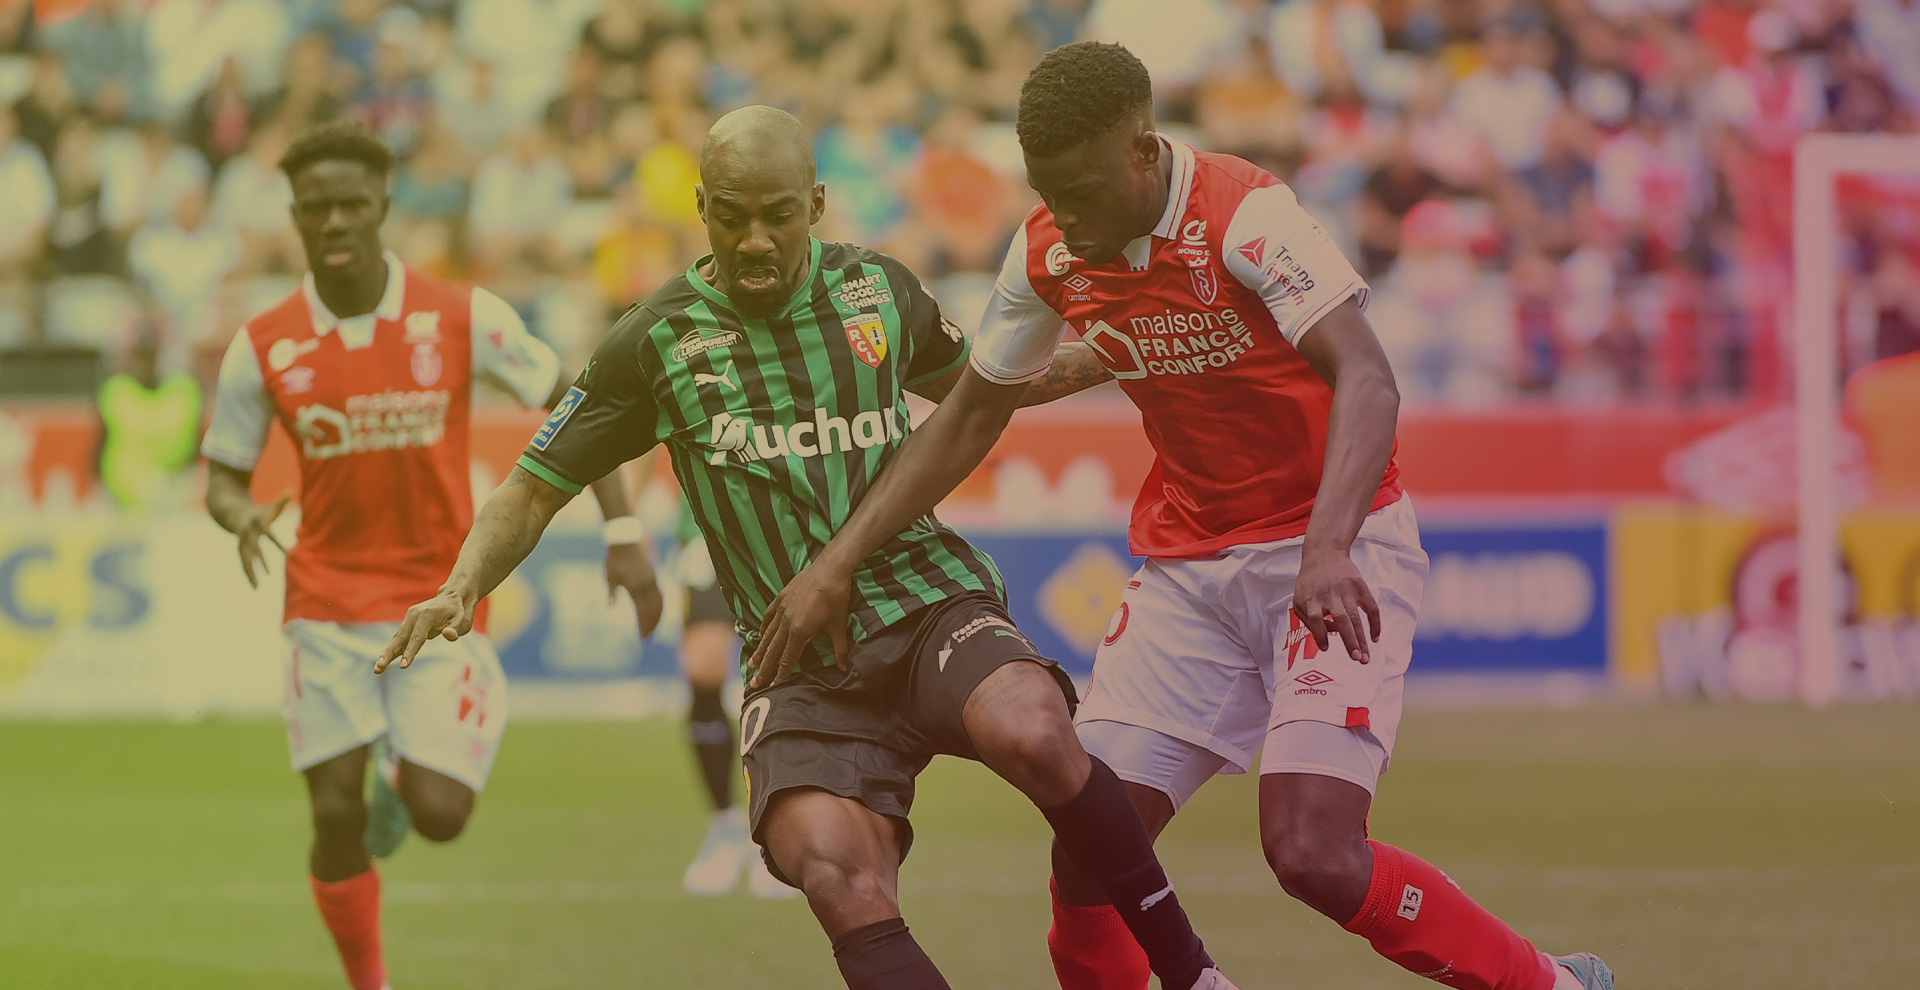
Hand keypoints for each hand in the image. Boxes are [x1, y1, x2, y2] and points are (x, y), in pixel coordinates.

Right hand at [234, 493, 291, 588]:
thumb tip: (291, 490)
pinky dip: (249, 574)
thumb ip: (281, 500)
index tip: (288, 554)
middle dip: (260, 561)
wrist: (232, 512)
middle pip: (253, 549)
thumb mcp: (269, 505)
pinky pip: (244, 563)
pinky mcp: (240, 549)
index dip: (277, 543)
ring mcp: (242, 542)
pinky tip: (254, 586)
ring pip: (245, 559)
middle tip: (269, 573)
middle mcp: (247, 534)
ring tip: (257, 588)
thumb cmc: (257, 511)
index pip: (268, 534)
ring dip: (250, 573)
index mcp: (256, 523)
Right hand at [376, 588, 473, 672]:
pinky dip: (392, 650)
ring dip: (386, 653)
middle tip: (378, 668)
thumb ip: (457, 629)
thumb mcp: (464, 621)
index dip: (410, 652)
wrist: (452, 598)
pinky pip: (399, 638)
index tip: (403, 666)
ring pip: (396, 638)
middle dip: (388, 654)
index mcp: (427, 615)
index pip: (417, 637)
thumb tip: (449, 634)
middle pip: (400, 638)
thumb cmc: (459, 612)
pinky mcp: (408, 622)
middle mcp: (414, 615)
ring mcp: (409, 618)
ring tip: (377, 669)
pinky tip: (384, 662)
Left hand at [605, 543, 664, 637]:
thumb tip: (610, 606)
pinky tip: (656, 614)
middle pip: (654, 609)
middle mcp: (647, 584)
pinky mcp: (654, 577)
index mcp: (635, 586)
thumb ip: (612, 592)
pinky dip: (660, 607)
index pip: (642, 611)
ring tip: (652, 629)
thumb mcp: (609, 576)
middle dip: (652, 625)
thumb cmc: (614, 560)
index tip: (641, 638)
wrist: (626, 541)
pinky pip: (660, 595)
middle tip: (647, 638)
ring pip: (660, 603)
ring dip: (657, 618)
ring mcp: (652, 580)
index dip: (643, 625)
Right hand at [747, 561, 853, 689]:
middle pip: (773, 650)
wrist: (830, 568)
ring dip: (760, 651)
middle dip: (764, 669)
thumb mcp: (839, 625)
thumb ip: (839, 648)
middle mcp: (786, 622)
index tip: (772, 687)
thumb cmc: (837, 598)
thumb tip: (844, 668)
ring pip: (767, 635)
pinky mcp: (781, 598)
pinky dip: (763, 628)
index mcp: (800, 631)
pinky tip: (759, 635)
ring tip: (752, 664)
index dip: (780, 674)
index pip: (787, 658)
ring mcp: (781, 609)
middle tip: (755, 684)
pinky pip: (768, 616)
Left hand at [1292, 545, 1380, 663]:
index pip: (1315, 619)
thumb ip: (1308, 620)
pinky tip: (1374, 638)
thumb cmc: (1310, 582)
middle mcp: (1330, 595)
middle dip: (1349, 641)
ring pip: (1356, 618)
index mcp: (1312, 599)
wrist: (1325, 553)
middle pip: (1341, 620)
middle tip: (1357, 659)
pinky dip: (1375, 624)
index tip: (1326, 648)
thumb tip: (1327, 639)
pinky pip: (1371, 609)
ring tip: (1364, 658)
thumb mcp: (1299, 598)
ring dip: (1362, 639)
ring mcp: (1347, 591)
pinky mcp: (1361, 587)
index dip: (1320, 635)